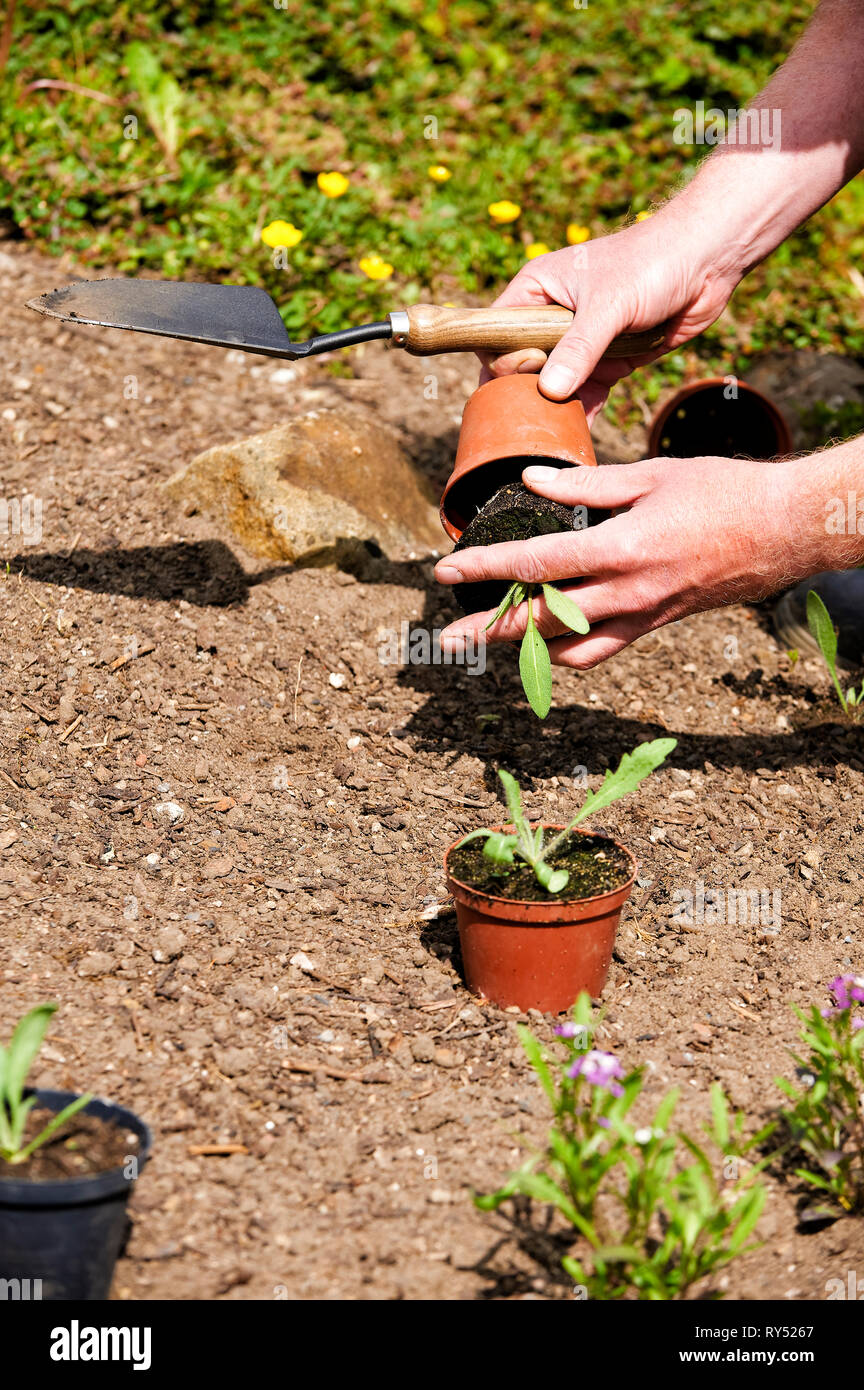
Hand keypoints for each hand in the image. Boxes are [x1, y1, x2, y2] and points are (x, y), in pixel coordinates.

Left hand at [436, 456, 814, 670]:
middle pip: (542, 622)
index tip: (445, 573)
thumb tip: (531, 483)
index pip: (537, 564)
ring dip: (524, 647)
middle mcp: (629, 593)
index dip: (486, 569)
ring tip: (488, 640)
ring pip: (569, 648)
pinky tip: (545, 638)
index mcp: (623, 549)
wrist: (784, 530)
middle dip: (488, 632)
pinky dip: (566, 650)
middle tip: (446, 640)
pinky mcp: (655, 624)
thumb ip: (588, 486)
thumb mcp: (652, 475)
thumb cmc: (723, 492)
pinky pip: (601, 650)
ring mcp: (643, 616)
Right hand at [480, 217, 739, 419]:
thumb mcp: (610, 305)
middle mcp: (553, 316)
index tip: (529, 374)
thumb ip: (579, 348)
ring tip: (557, 431)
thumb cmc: (653, 262)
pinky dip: (584, 410)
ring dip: (557, 407)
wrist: (709, 261)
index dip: (504, 360)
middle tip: (539, 415)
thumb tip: (549, 391)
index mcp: (537, 289)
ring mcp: (581, 340)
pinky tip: (582, 428)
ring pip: (555, 384)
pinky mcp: (609, 358)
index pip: (496, 332)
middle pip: (522, 365)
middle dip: (529, 392)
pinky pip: (586, 392)